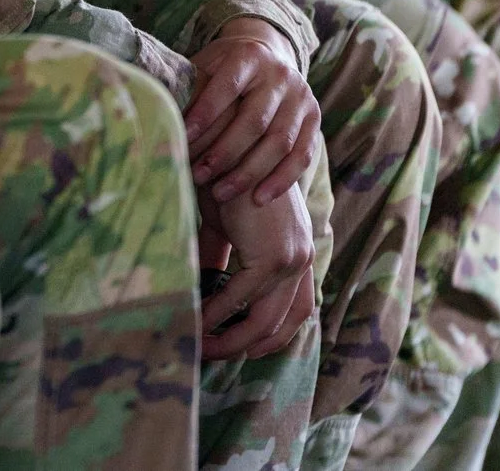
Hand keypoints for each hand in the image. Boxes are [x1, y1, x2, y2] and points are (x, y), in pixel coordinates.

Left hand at [185, 18, 321, 205]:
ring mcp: (302, 98)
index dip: (205, 113)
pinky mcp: (315, 120)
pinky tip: (259, 198)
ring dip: (250, 172)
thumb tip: (152, 105)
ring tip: (221, 193)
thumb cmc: (222, 68)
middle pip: (255, 120)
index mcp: (249, 55)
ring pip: (280, 142)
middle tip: (198, 175)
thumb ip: (188, 85)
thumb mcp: (206, 65)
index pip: (227, 85)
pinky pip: (303, 155)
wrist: (270, 56)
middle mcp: (280, 75)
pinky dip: (282, 180)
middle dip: (224, 152)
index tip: (182, 137)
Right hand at [201, 182, 317, 361]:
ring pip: (266, 319)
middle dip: (248, 346)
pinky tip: (197, 319)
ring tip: (201, 346)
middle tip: (212, 355)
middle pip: (285, 323)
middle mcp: (302, 258)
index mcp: (297, 251)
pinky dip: (219, 312)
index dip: (270, 336)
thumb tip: (203, 289)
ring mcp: (292, 258)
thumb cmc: (221, 176)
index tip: (237, 348)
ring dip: (232, 339)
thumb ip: (221, 257)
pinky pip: (243, 298)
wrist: (225, 144)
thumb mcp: (223, 226)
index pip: (296, 311)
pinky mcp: (272, 256)